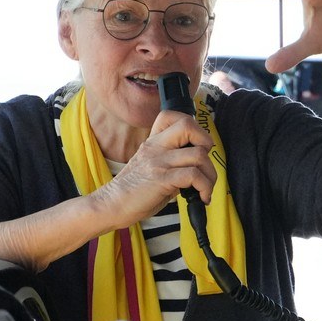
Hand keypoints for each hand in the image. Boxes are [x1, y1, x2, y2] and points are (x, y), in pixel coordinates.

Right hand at [91, 110, 217, 224]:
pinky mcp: (161, 179)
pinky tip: (201, 197)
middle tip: (204, 165)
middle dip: (207, 143)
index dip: (192, 127)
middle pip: (189, 125)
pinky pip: (193, 175)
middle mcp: (156, 147)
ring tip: (205, 189)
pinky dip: (204, 187)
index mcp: (153, 142)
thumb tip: (196, 170)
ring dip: (210, 175)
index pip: (172, 115)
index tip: (197, 146)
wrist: (111, 205)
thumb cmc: (133, 191)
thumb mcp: (151, 168)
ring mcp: (158, 161)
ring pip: (198, 154)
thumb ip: (172, 164)